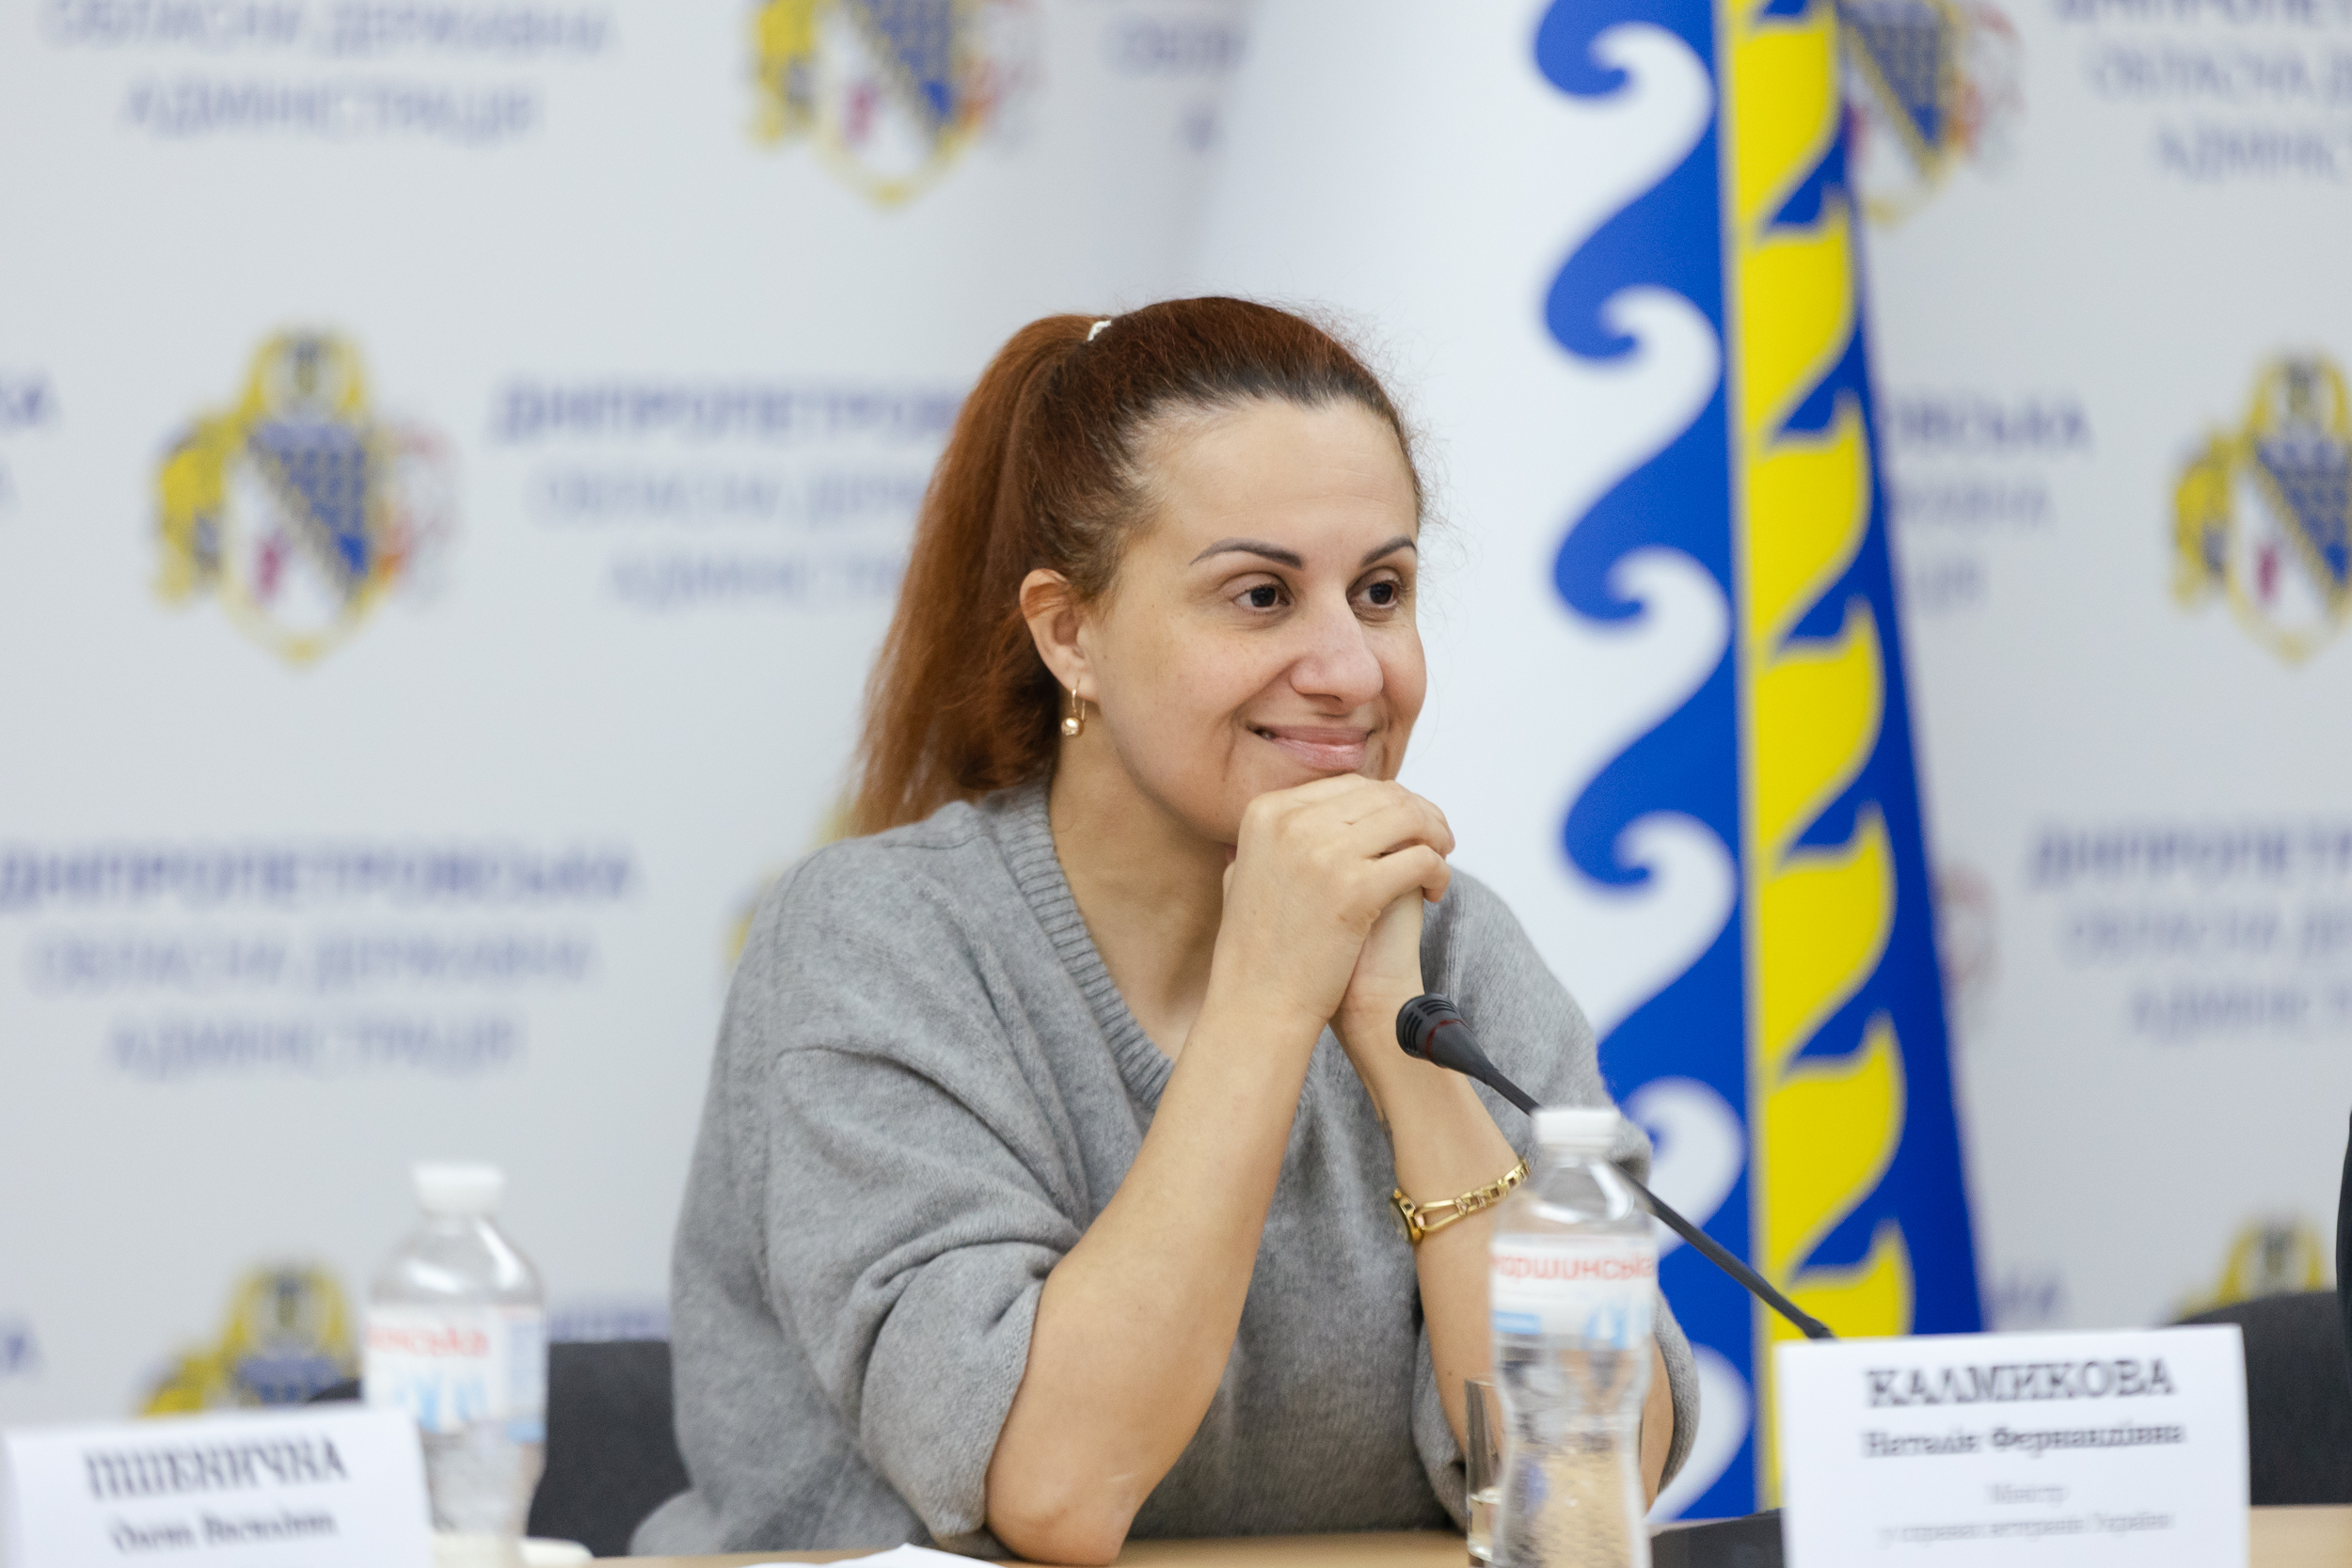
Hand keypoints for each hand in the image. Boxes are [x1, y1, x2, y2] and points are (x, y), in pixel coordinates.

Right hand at [1211, 775, 1452, 1037]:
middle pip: (1382, 796)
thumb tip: (1303, 814)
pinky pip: (1420, 859)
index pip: (1347, 786)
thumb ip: (1270, 840)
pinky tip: (1436, 892)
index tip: (1404, 826)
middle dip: (1419, 815)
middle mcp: (1292, 822)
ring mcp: (1323, 852)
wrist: (1257, 1004)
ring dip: (1435, 835)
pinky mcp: (1355, 888)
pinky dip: (1439, 871)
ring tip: (1440, 860)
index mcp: (1266, 812)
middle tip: (1436, 841)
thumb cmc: (1257, 952)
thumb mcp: (1243, 876)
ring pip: (1408, 818)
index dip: (1386, 804)